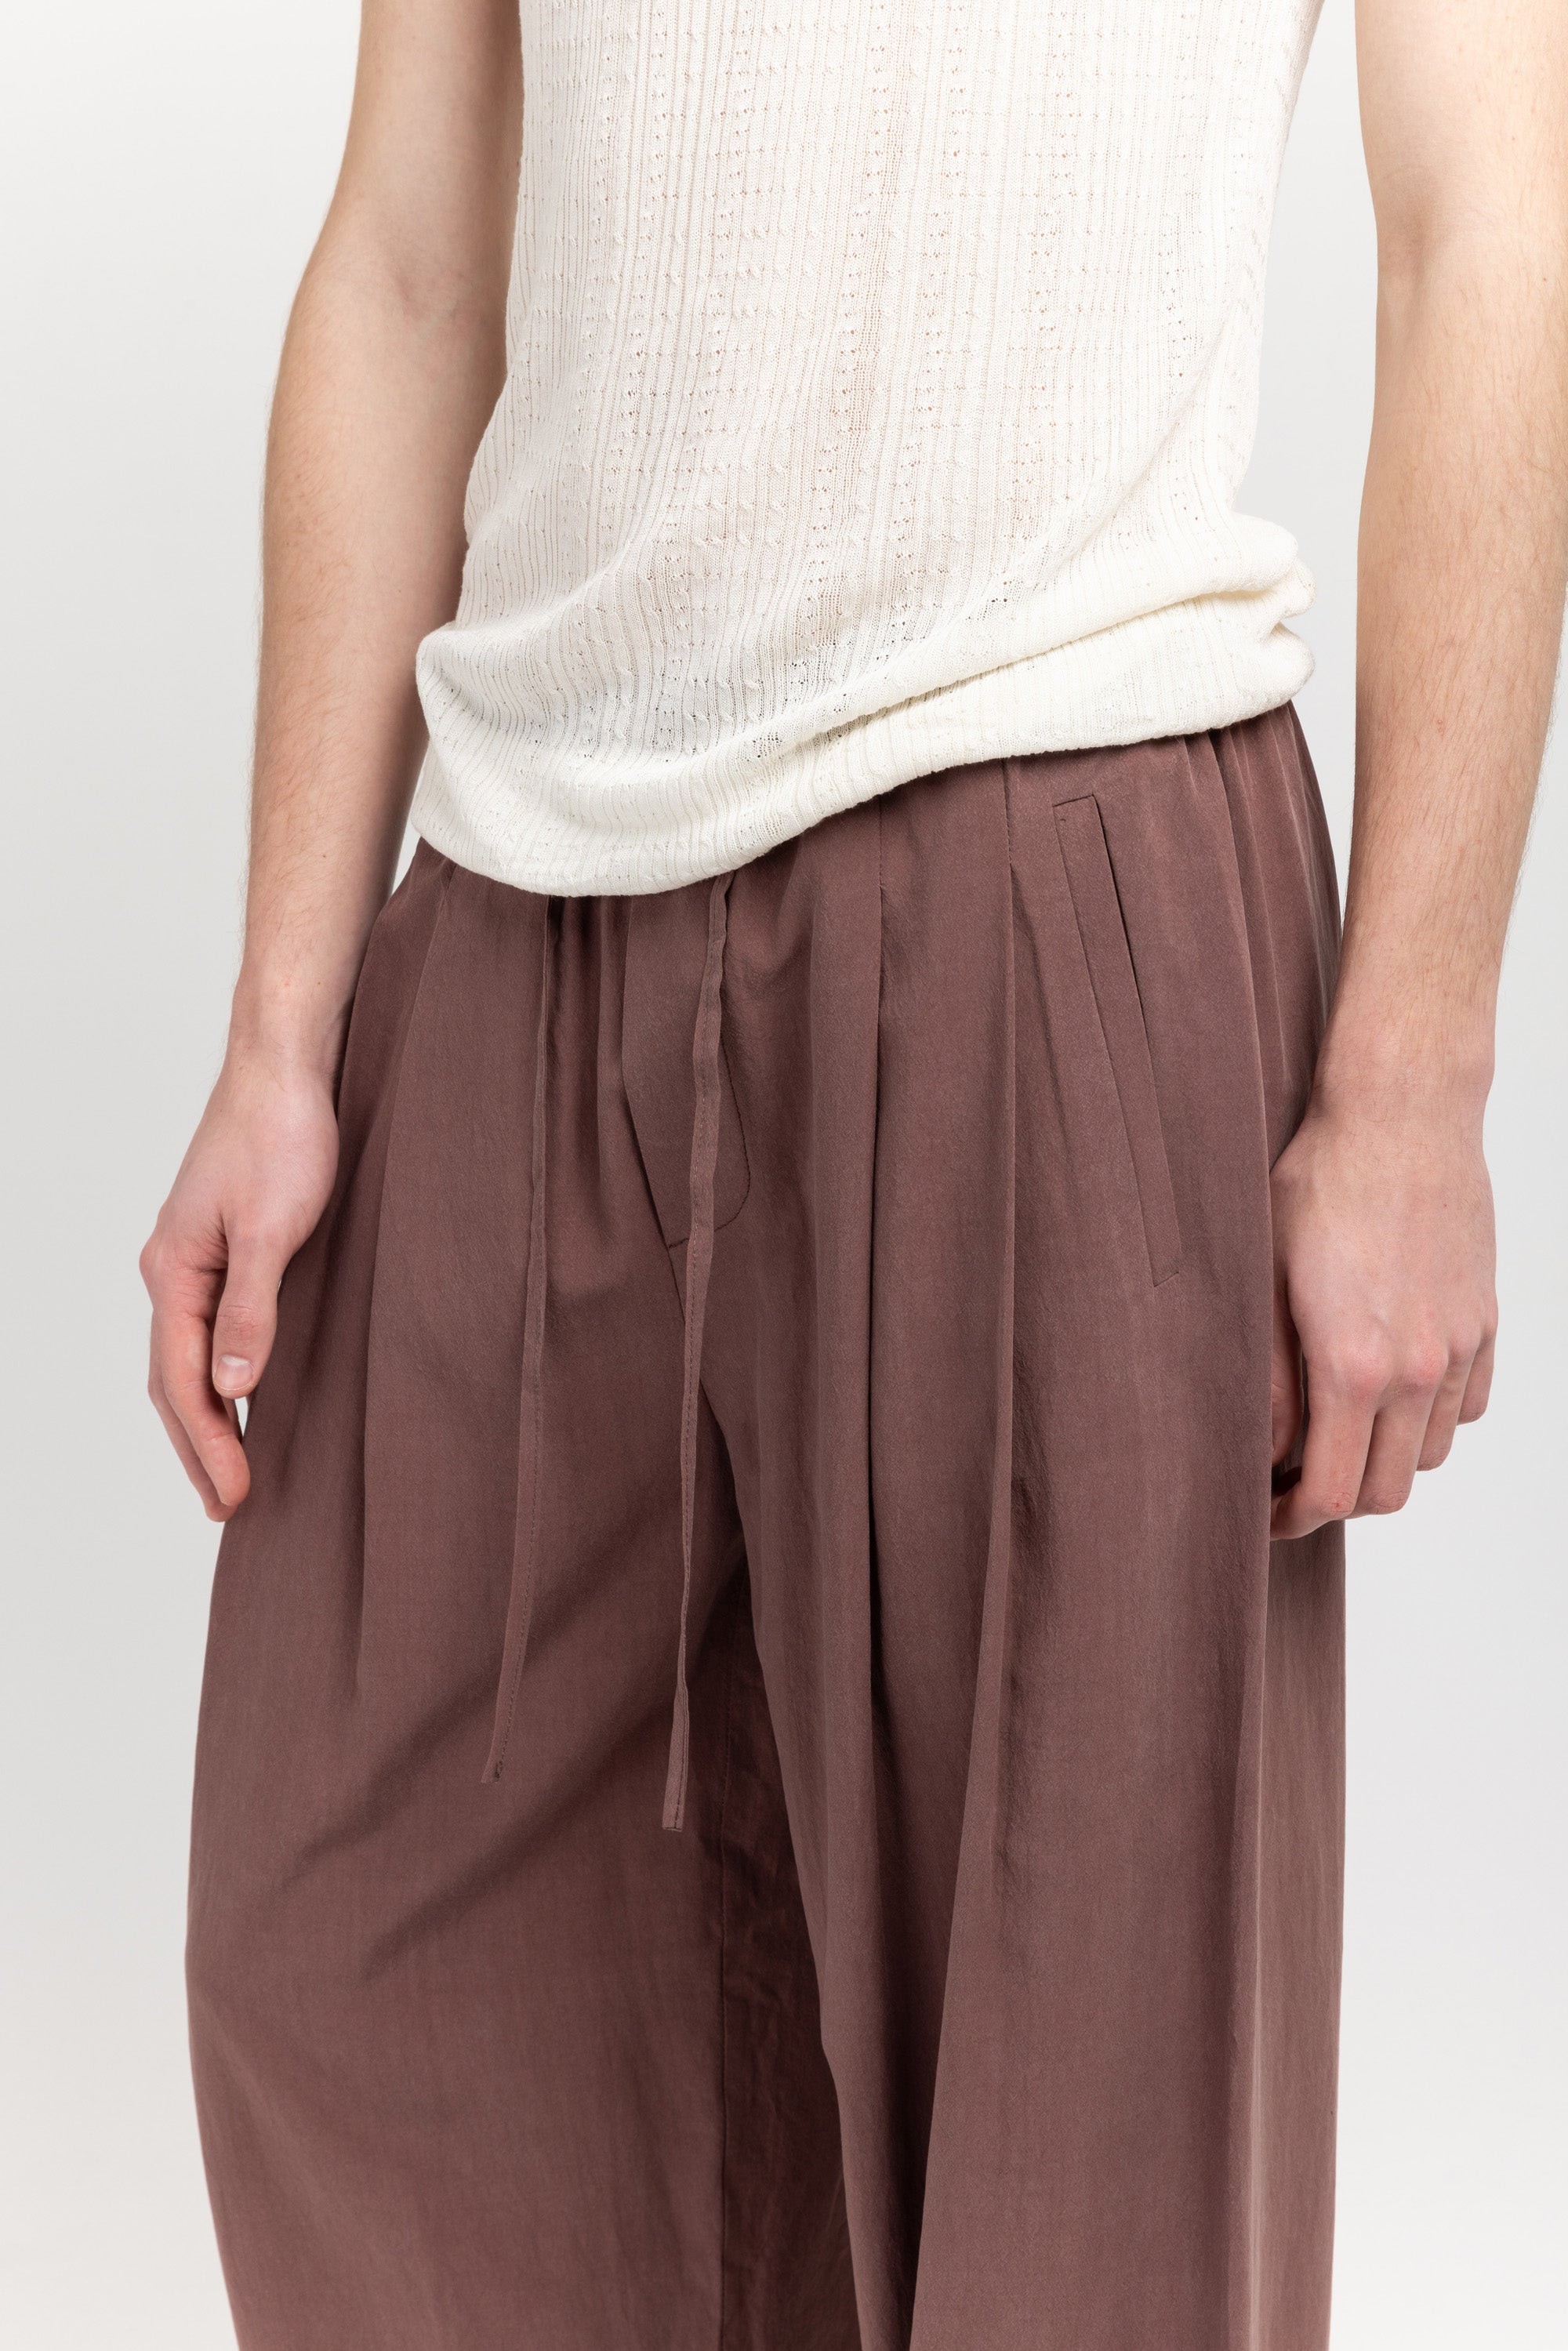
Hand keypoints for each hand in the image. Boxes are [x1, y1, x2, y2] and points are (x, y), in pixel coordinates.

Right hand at [140, 1047, 338, 1519]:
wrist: (285, 1069)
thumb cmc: (280, 1137)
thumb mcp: (272, 1229)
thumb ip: (253, 1308)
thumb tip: (233, 1384)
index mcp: (173, 1271)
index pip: (182, 1381)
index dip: (208, 1445)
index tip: (233, 1498)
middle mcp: (170, 1270)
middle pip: (173, 1381)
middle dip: (198, 1447)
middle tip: (226, 1510)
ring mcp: (192, 1259)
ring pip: (187, 1359)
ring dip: (204, 1418)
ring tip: (226, 1473)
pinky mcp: (221, 1247)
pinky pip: (209, 1330)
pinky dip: (217, 1375)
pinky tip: (239, 1393)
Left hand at [1268, 1081, 1497, 1538]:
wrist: (1402, 1115)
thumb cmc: (1320, 1183)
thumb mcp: (1263, 1278)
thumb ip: (1266, 1378)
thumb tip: (1266, 1451)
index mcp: (1354, 1366)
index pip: (1334, 1494)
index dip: (1293, 1519)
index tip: (1265, 1512)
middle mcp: (1418, 1369)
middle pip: (1387, 1491)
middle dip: (1335, 1501)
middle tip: (1290, 1482)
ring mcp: (1460, 1346)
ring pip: (1429, 1453)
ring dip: (1383, 1460)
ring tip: (1335, 1433)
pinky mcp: (1485, 1321)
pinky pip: (1466, 1405)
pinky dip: (1428, 1419)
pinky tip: (1387, 1392)